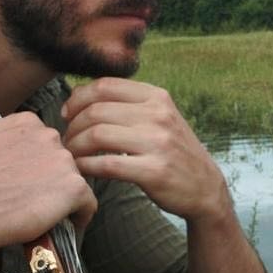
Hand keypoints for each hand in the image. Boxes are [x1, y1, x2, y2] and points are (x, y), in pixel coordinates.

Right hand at [0, 83, 96, 261]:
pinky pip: (87, 205)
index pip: (43, 148)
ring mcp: (63, 160)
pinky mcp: (73, 187)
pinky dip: (78, 218)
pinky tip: (57, 227)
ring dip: (61, 201)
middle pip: (61, 164)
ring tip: (37, 217)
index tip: (18, 186)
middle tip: (25, 204)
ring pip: (73, 184)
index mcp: (25, 123)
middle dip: (49, 184)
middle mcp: (48, 135)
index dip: (33, 171)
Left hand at [61, 78, 231, 222]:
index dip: (78, 98)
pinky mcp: (154, 171)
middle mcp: (158, 115)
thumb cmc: (172, 151)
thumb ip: (126, 104)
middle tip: (67, 139)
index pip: (105, 85)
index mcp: (157, 97)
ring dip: (75, 146)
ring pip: (98, 135)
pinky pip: (106, 164)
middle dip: (73, 126)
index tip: (67, 114)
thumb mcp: (159, 117)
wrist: (205, 187)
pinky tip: (82, 169)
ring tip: (72, 155)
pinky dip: (86, 166)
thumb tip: (79, 93)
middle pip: (96, 110)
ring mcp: (158, 143)